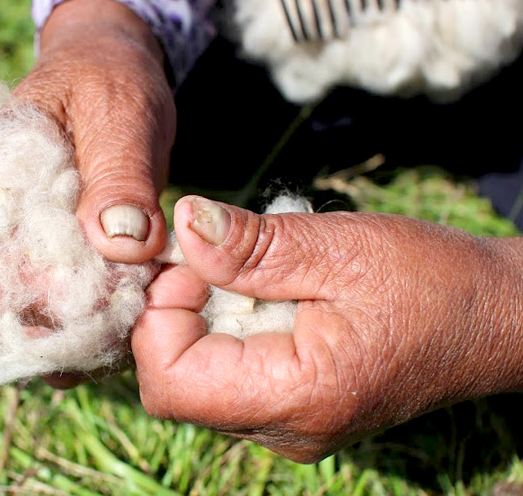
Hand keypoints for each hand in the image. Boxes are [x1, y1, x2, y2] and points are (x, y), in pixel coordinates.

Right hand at [0, 0, 175, 386]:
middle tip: (119, 343)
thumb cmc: (108, 80)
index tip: (109, 315)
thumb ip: (119, 173)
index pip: (3, 257)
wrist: (105, 70)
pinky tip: (120, 325)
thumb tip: (120, 244)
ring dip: (76, 330)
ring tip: (122, 343)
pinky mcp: (45, 249)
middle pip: (12, 294)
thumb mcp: (119, 111)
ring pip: (31, 306)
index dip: (51, 297)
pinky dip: (88, 316)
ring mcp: (16, 235)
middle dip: (65, 326)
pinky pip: (56, 297)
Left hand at [132, 196, 522, 461]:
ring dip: (199, 317)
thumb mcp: (339, 248)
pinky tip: (259, 292)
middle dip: (174, 312)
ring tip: (242, 270)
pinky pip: (226, 376)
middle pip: (176, 382)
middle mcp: (285, 427)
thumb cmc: (431, 281)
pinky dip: (223, 328)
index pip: (171, 380)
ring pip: (196, 379)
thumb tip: (184, 221)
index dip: (160, 315)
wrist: (492, 319)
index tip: (191, 260)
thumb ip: (252, 246)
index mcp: (298, 396)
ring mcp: (287, 423)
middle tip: (210, 255)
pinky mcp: (292, 407)